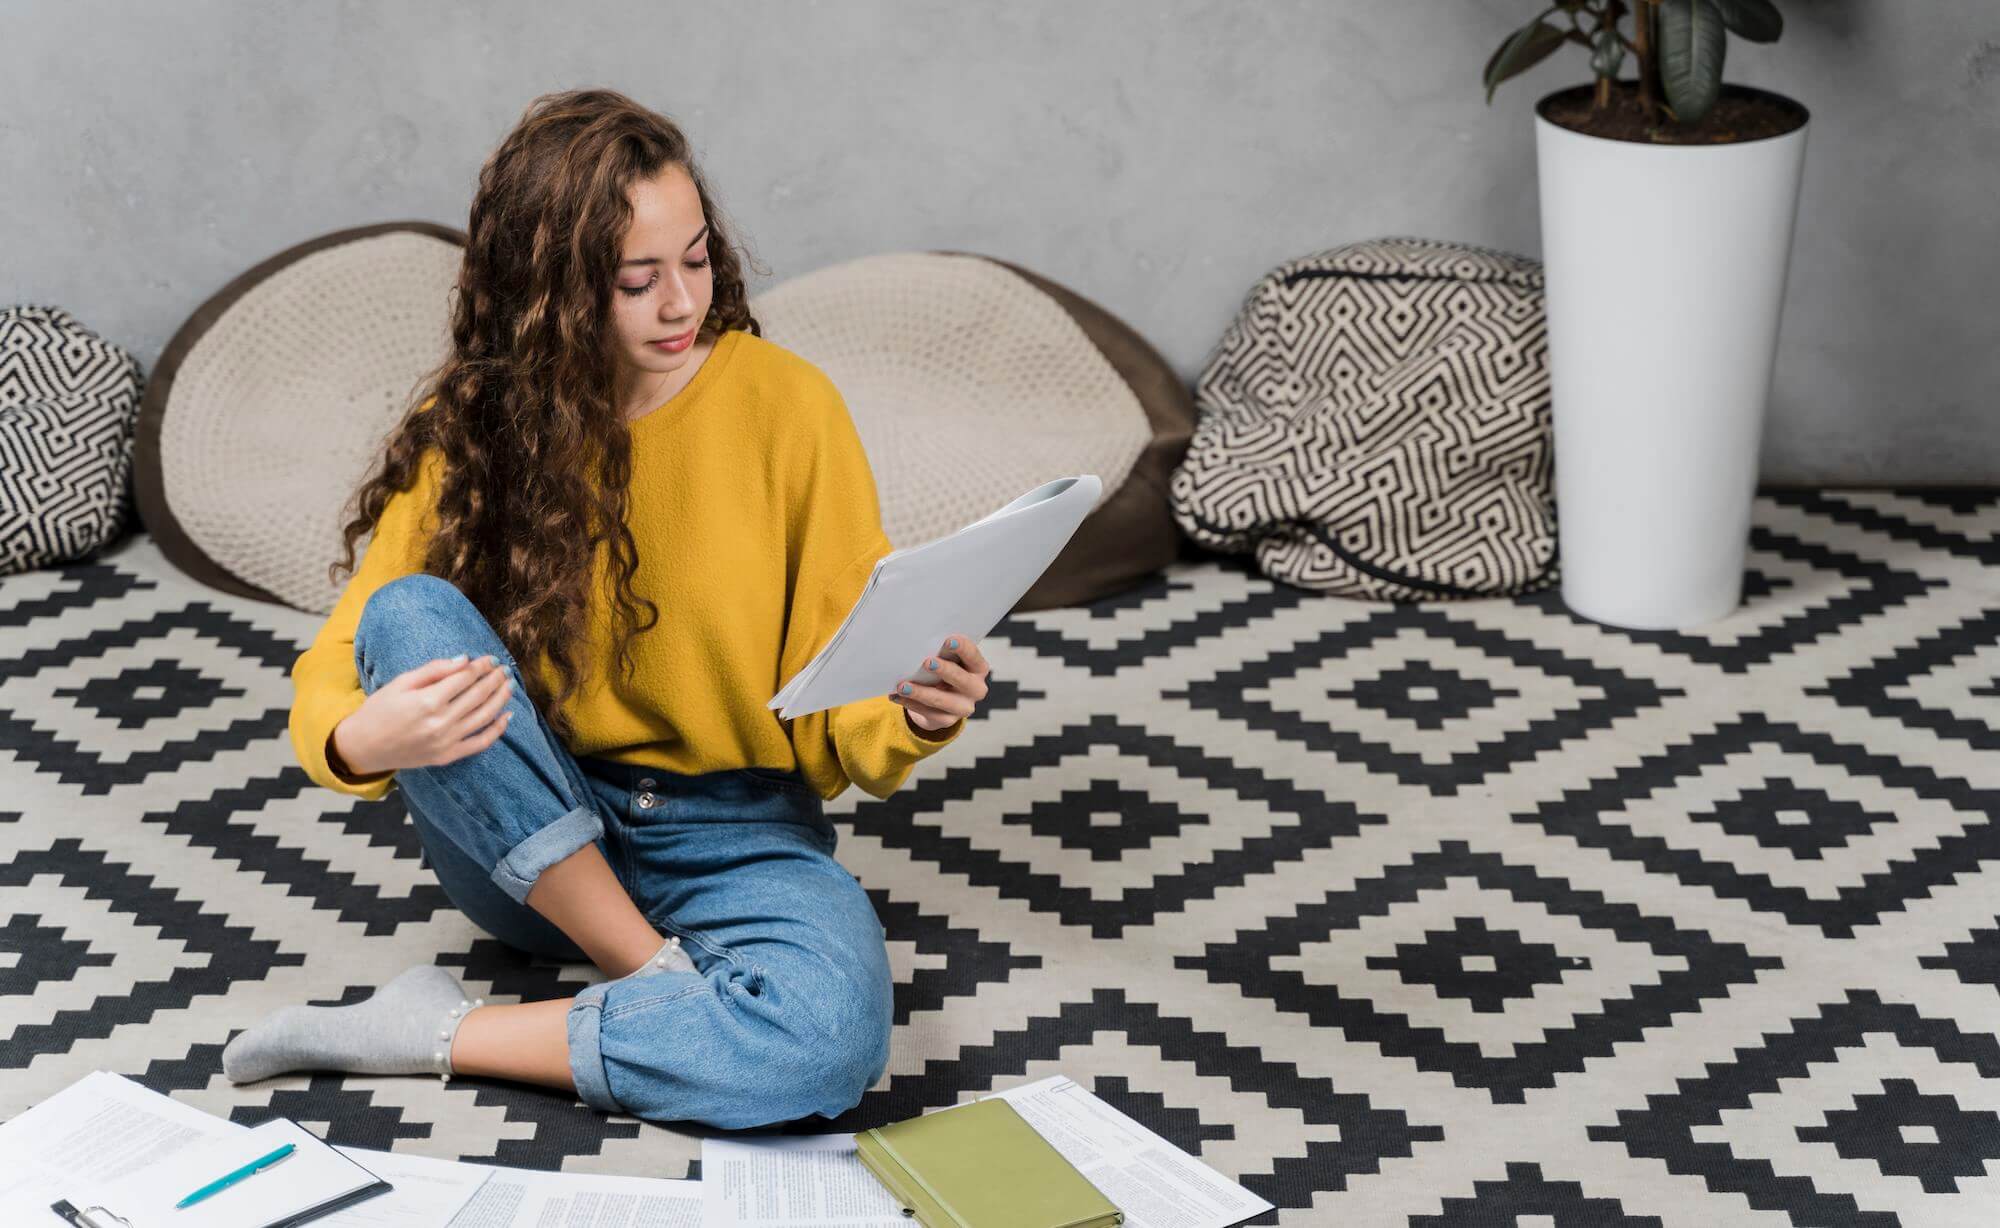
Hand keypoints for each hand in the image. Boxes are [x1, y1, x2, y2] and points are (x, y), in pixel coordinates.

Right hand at [330, 654, 513, 777]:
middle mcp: (440, 722)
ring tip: (509, 685)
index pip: (464, 678)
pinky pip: (480, 743)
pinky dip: (497, 730)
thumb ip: (433, 670)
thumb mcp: (401, 682)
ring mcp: (445, 742)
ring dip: (500, 699)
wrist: (363, 747)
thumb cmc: (379, 710)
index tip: (491, 658)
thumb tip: (464, 659)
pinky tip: (507, 716)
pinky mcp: (447, 756)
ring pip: (484, 717)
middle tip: (504, 669)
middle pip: (478, 695)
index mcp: (427, 701)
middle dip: (494, 679)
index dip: (481, 666)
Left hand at [890, 634, 986, 734]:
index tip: (949, 641)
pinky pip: (927, 712)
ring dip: (920, 692)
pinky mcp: (948, 720)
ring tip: (902, 686)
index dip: (962, 648)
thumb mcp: (949, 660)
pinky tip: (896, 696)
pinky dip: (910, 703)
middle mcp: (976, 689)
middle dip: (944, 670)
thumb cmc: (946, 670)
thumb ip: (942, 653)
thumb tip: (919, 645)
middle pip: (961, 679)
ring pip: (941, 700)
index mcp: (979, 668)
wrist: (943, 700)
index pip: (973, 656)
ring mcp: (963, 707)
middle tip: (927, 662)